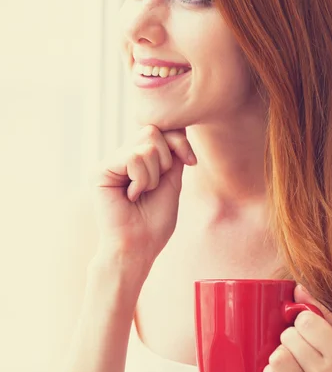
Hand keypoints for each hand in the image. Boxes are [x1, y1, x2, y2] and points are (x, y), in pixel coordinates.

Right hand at [89, 125, 196, 270]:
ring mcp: (110, 162)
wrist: (138, 247)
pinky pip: (133, 157)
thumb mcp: (172, 180)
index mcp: (138, 158)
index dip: (179, 141)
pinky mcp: (100, 170)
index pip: (160, 130)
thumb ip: (173, 154)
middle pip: (152, 131)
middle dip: (165, 160)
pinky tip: (131, 196)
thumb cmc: (154, 221)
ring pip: (146, 145)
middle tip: (155, 185)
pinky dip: (142, 179)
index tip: (191, 161)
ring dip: (153, 175)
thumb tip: (179, 125)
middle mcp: (122, 156)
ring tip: (141, 193)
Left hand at [262, 284, 331, 371]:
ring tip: (293, 358)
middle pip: (288, 337)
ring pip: (277, 358)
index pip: (305, 321)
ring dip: (282, 354)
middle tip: (302, 345)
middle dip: (292, 336)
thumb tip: (298, 289)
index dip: (302, 320)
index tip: (308, 328)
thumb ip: (323, 313)